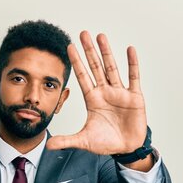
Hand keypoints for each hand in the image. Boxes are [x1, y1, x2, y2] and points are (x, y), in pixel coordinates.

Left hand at [46, 32, 146, 155]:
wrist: (126, 149)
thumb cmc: (106, 142)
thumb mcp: (84, 141)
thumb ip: (66, 140)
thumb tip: (47, 145)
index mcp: (92, 99)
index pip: (82, 76)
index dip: (76, 62)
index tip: (69, 47)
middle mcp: (105, 92)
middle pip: (95, 67)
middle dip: (89, 51)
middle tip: (83, 34)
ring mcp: (120, 93)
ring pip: (112, 68)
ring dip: (106, 52)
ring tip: (101, 36)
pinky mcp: (134, 97)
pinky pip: (133, 77)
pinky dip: (132, 63)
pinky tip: (129, 49)